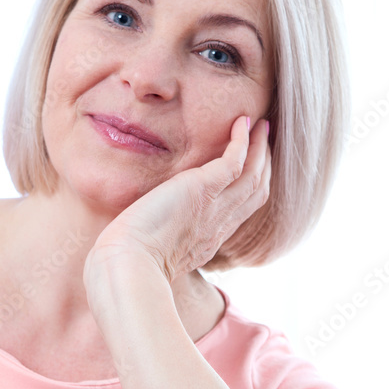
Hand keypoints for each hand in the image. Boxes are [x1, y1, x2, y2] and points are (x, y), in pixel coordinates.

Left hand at [83, 115, 270, 288]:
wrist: (128, 266)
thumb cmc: (126, 263)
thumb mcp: (147, 252)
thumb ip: (152, 240)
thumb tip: (135, 233)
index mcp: (206, 243)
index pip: (238, 214)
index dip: (247, 191)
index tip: (246, 172)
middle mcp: (217, 227)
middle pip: (255, 194)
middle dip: (263, 166)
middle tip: (262, 141)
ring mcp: (215, 209)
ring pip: (253, 177)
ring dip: (259, 150)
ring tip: (261, 126)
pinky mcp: (203, 191)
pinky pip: (236, 161)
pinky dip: (242, 141)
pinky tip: (241, 122)